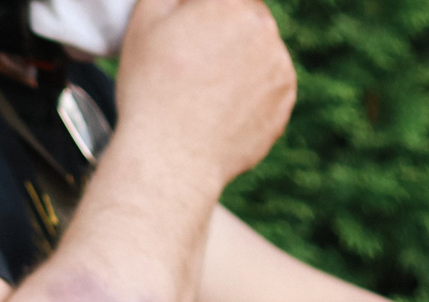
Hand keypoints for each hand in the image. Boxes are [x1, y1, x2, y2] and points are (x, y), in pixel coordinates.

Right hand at [112, 0, 294, 194]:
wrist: (170, 158)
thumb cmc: (149, 90)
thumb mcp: (143, 25)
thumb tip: (187, 0)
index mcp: (229, 3)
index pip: (228, 0)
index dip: (205, 14)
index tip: (188, 36)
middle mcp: (263, 27)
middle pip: (248, 19)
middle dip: (226, 35)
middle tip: (194, 67)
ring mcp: (279, 64)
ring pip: (261, 52)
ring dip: (240, 63)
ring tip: (204, 94)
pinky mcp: (285, 99)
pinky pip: (269, 87)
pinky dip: (249, 95)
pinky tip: (219, 112)